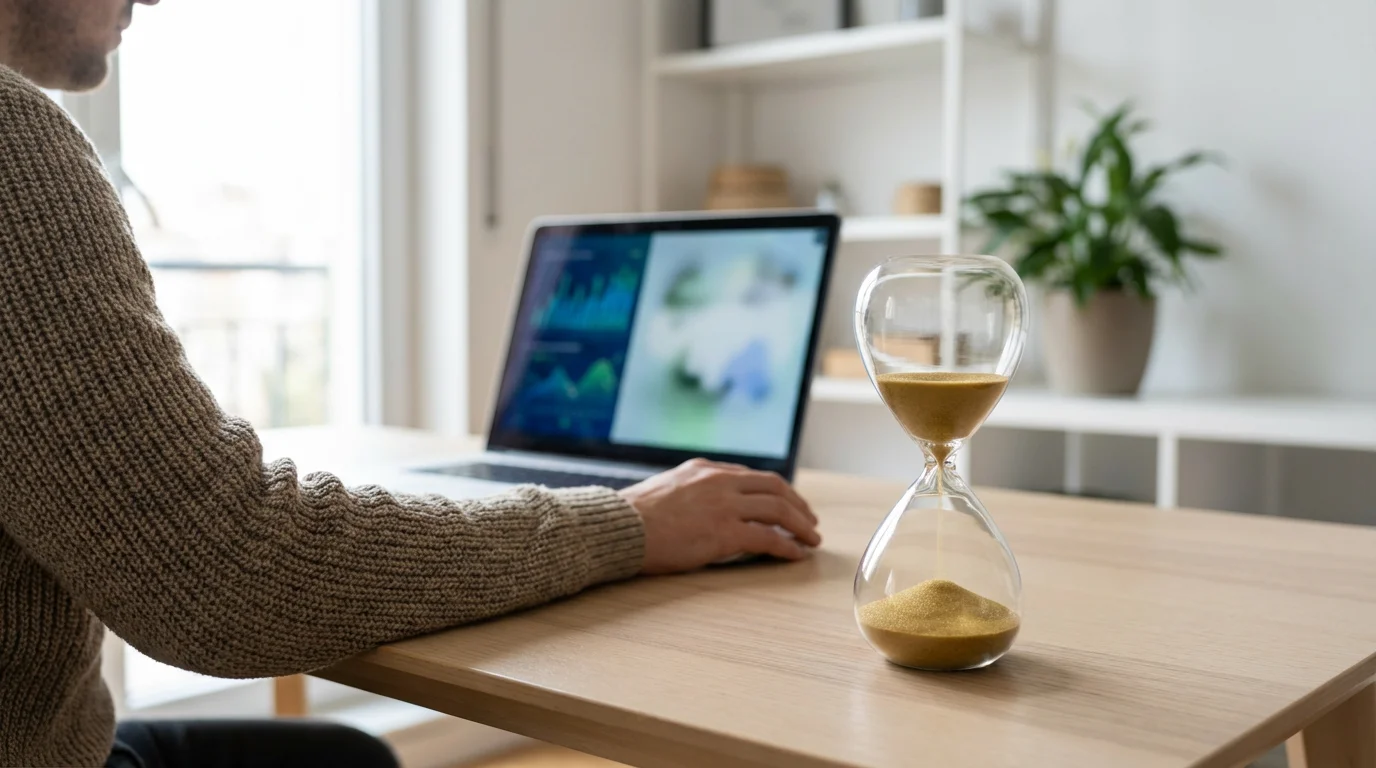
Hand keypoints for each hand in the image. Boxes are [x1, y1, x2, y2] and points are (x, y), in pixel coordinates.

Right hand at [619, 458, 820, 574]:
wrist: (620, 528)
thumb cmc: (634, 517)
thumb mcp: (667, 489)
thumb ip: (693, 491)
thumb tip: (706, 506)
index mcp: (706, 470)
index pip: (754, 477)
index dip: (778, 491)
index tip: (789, 504)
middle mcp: (720, 482)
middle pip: (775, 488)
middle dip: (798, 505)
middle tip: (810, 522)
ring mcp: (724, 506)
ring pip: (778, 510)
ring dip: (801, 527)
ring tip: (812, 540)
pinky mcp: (724, 533)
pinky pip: (768, 538)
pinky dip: (787, 546)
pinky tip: (796, 555)